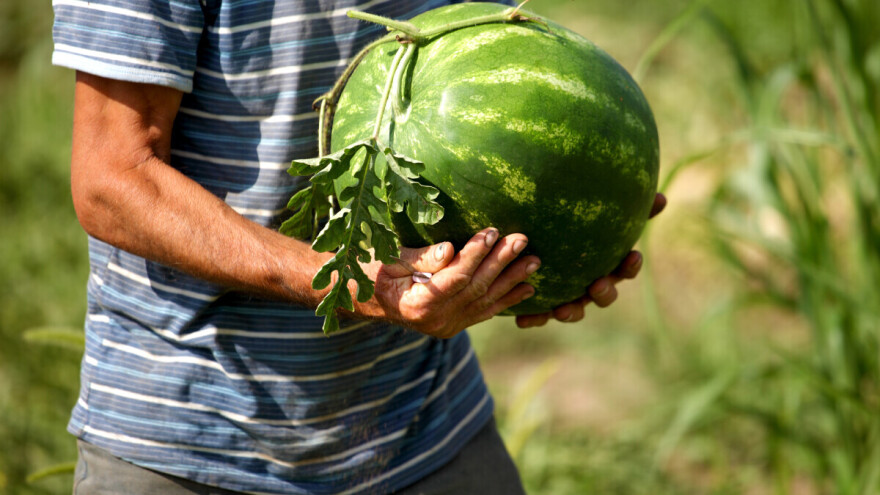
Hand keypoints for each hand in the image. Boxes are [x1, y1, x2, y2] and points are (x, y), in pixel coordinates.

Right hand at [363, 228, 539, 338]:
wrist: (360, 300)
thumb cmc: (368, 271)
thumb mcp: (385, 259)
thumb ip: (417, 256)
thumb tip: (448, 250)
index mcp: (416, 304)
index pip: (455, 277)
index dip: (475, 254)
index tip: (492, 231)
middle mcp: (435, 321)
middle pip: (475, 288)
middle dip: (500, 262)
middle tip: (521, 239)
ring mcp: (446, 327)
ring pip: (485, 301)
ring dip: (512, 281)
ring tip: (534, 262)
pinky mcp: (453, 326)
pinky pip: (483, 312)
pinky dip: (506, 300)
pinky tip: (526, 288)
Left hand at [515, 192, 667, 327]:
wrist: (541, 247)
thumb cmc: (579, 227)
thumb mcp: (599, 214)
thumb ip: (628, 207)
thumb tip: (662, 197)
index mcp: (609, 265)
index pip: (626, 268)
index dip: (631, 266)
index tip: (633, 256)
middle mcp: (592, 285)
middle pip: (604, 295)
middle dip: (604, 293)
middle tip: (596, 284)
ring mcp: (571, 298)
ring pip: (575, 310)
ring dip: (571, 312)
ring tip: (561, 310)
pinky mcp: (546, 306)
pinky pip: (541, 315)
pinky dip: (534, 318)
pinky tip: (521, 319)